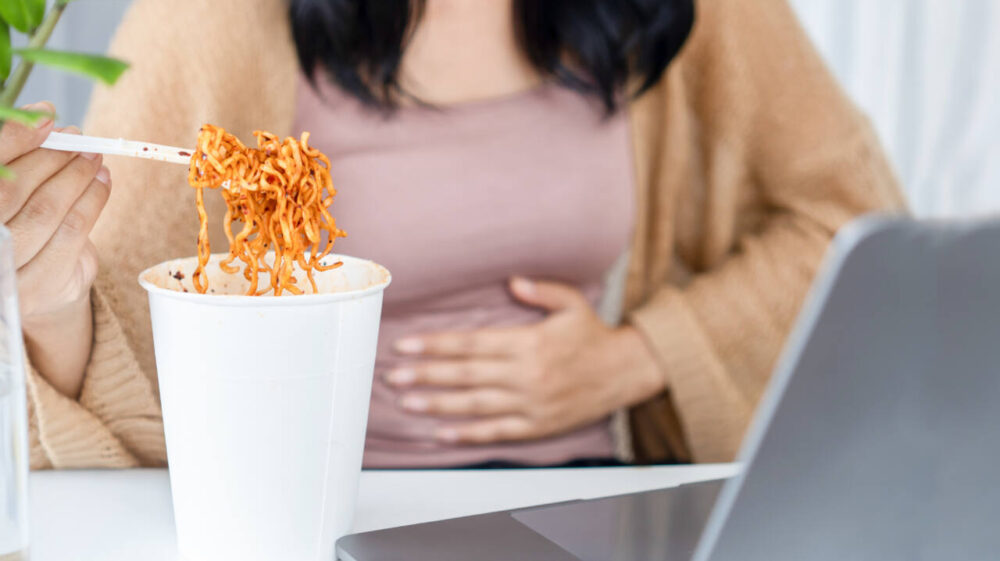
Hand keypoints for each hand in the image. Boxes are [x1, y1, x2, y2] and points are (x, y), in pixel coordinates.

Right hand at [1, 102, 111, 397]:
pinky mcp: (34, 287)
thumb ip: (13, 155)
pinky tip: (102, 181)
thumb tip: (43, 116)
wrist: (26, 285)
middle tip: (77, 138)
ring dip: (76, 176)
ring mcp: (1, 270)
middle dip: (50, 157)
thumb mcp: (7, 186)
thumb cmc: (13, 222)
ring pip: (46, 210)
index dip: (13, 137)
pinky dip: (93, 200)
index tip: (46, 117)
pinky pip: (72, 233)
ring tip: (93, 157)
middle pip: (11, 189)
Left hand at [385, 277, 665, 443]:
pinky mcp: (537, 425)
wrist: (626, 372)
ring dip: (438, 405)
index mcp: (528, 342)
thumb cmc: (593, 336)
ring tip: (408, 403)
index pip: (471, 343)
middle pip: (465, 374)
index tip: (405, 346)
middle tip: (393, 376)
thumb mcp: (571, 303)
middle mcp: (526, 374)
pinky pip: (497, 431)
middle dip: (425, 375)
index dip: (435, 345)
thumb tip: (511, 280)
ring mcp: (530, 403)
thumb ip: (540, 291)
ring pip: (475, 405)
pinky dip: (468, 434)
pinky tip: (441, 433)